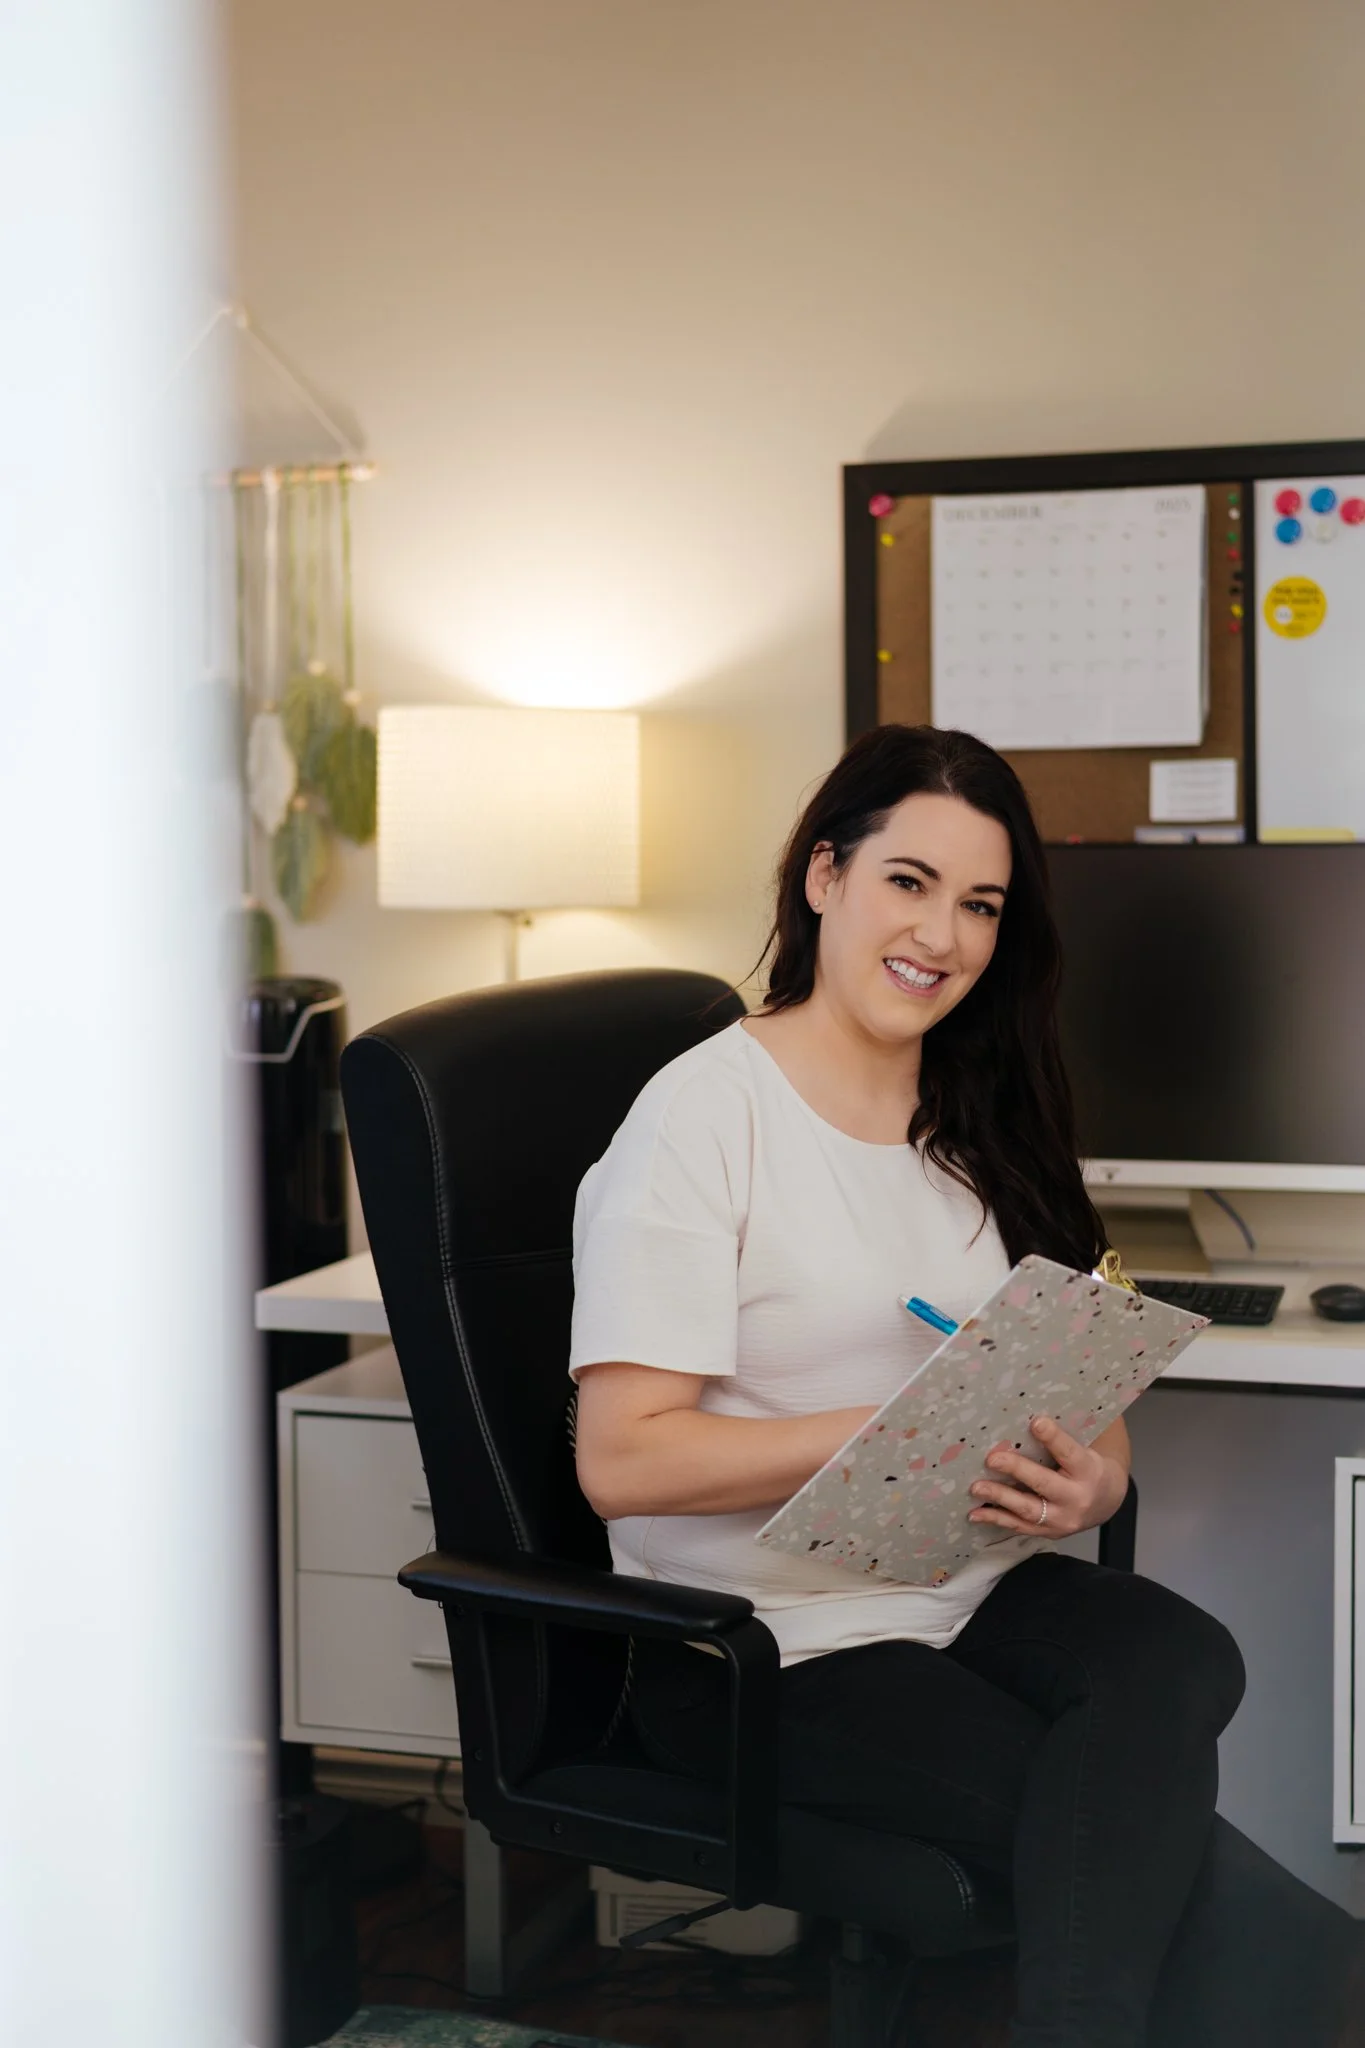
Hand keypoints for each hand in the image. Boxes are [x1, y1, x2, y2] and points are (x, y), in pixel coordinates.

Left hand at [967, 1416, 1128, 1538]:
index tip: (1036, 1422)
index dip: (1053, 1438)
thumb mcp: (1083, 1450)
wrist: (1106, 1502)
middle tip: (991, 1458)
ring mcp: (1062, 1520)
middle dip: (1016, 1470)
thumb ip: (1059, 1441)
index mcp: (1087, 1470)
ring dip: (1000, 1498)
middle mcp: (1076, 1498)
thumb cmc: (1087, 1467)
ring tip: (976, 1488)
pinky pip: (1020, 1527)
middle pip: (1044, 1483)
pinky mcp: (1049, 1533)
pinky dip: (996, 1520)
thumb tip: (1023, 1419)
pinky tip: (975, 1514)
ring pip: (1028, 1510)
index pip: (1069, 1452)